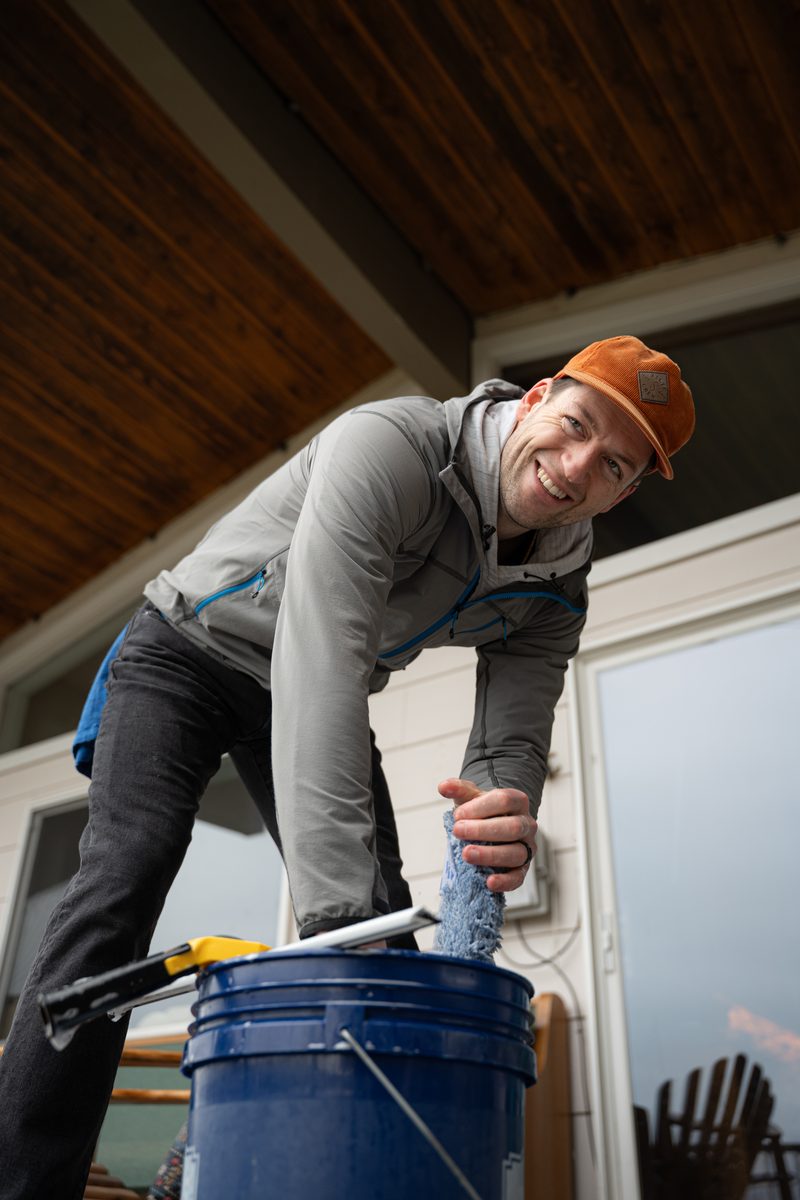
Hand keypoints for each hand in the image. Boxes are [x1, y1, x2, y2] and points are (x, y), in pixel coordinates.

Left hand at [438, 777, 536, 893]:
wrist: (495, 826)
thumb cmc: (483, 811)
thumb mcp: (472, 798)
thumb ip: (459, 790)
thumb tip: (444, 787)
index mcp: (517, 801)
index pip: (504, 800)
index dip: (480, 807)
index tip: (458, 815)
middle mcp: (527, 824)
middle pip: (513, 827)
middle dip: (483, 830)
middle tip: (457, 831)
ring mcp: (527, 847)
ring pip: (516, 853)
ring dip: (490, 854)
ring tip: (466, 854)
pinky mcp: (523, 868)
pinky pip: (518, 877)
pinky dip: (505, 881)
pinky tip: (489, 882)